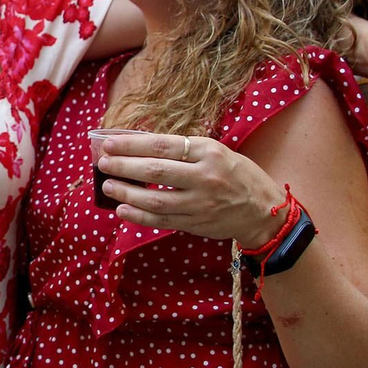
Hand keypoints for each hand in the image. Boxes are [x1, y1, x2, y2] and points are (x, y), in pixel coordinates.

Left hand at [97, 133, 285, 245]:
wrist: (263, 210)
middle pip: (155, 171)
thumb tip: (138, 145)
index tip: (109, 143)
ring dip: (126, 193)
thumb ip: (183, 150)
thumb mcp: (216, 152)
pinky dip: (139, 216)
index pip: (163, 145)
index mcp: (210, 152)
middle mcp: (205, 177)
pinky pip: (162, 220)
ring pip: (155, 200)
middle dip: (124, 166)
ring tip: (108, 186)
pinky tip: (122, 209)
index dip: (132, 144)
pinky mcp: (196, 224)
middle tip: (103, 163)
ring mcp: (201, 204)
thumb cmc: (236, 174)